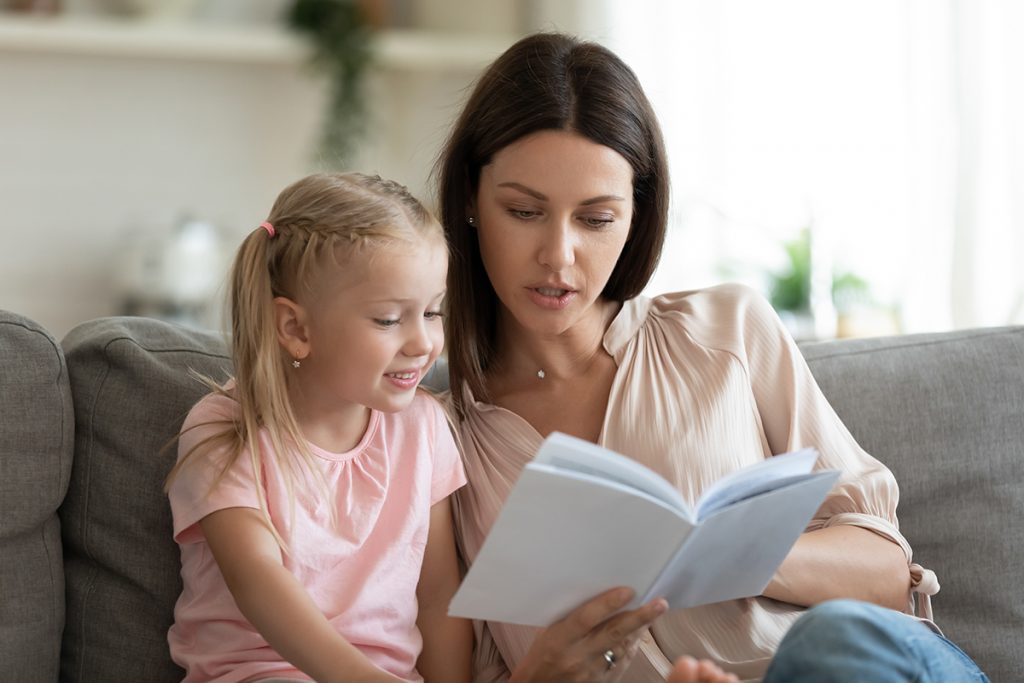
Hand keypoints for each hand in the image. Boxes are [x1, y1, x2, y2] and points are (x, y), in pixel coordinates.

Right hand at [510, 587, 667, 682]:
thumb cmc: (541, 657)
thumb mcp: (547, 633)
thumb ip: (571, 617)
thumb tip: (597, 596)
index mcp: (560, 640)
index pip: (587, 618)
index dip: (608, 604)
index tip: (628, 591)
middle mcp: (578, 656)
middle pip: (614, 633)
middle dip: (640, 617)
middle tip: (659, 603)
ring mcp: (592, 672)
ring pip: (623, 648)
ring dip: (641, 629)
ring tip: (655, 611)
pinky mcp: (602, 682)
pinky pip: (623, 662)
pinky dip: (633, 646)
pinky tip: (640, 633)